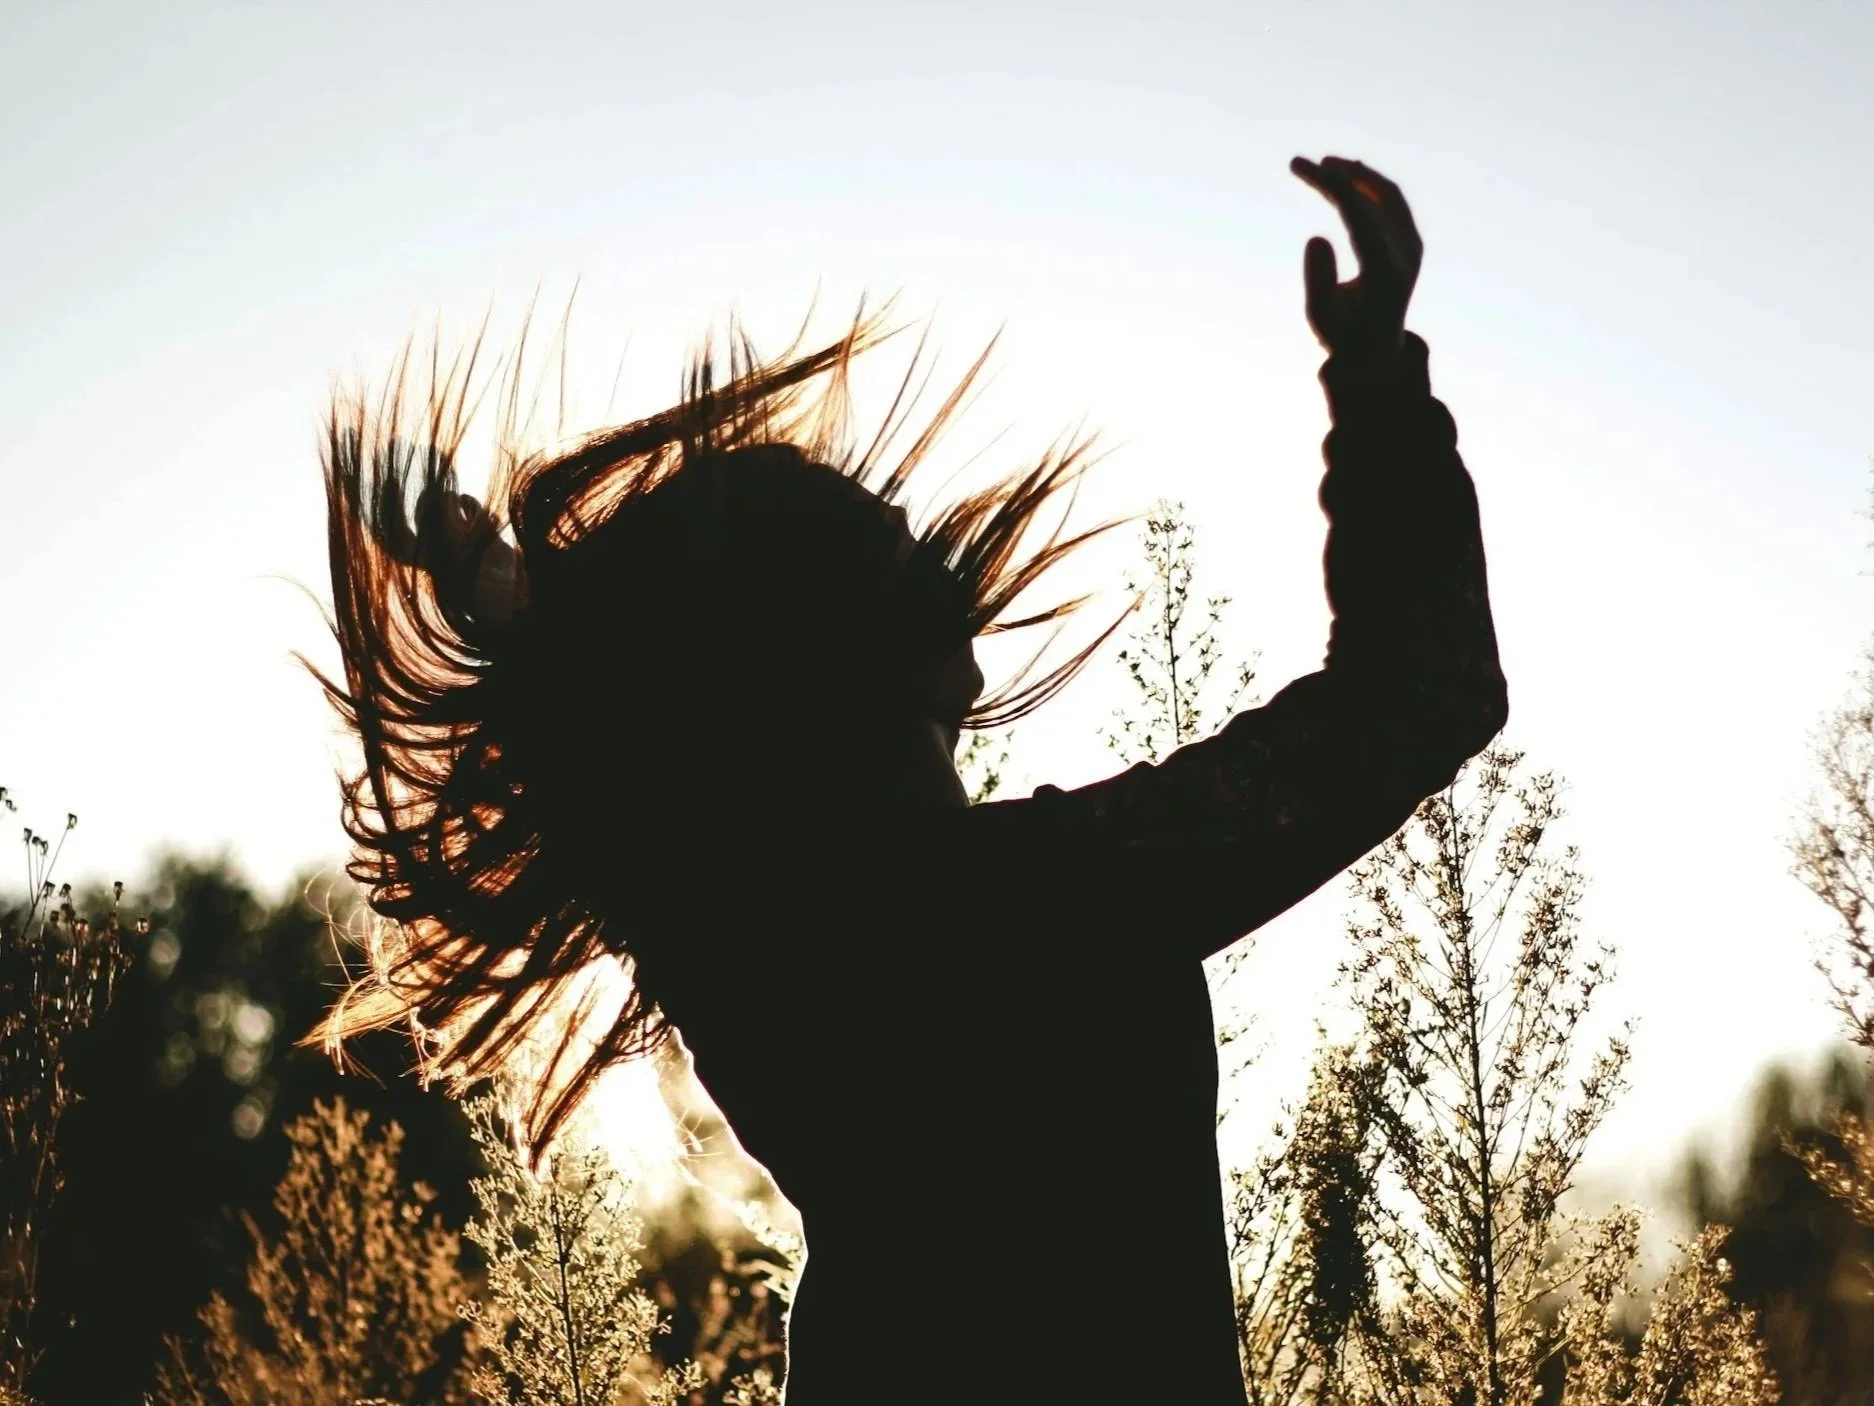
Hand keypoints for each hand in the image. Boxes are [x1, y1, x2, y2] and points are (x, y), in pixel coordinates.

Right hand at [1290, 156, 1422, 365]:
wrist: (1378, 353)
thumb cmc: (1343, 336)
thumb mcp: (1321, 318)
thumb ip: (1319, 279)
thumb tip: (1316, 236)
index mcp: (1384, 272)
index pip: (1357, 213)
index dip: (1329, 184)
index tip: (1301, 166)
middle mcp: (1406, 254)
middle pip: (1370, 199)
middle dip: (1336, 176)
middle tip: (1302, 163)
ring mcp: (1413, 247)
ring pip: (1387, 194)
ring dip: (1356, 174)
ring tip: (1325, 164)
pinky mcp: (1412, 243)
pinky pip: (1393, 202)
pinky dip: (1369, 184)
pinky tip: (1349, 174)